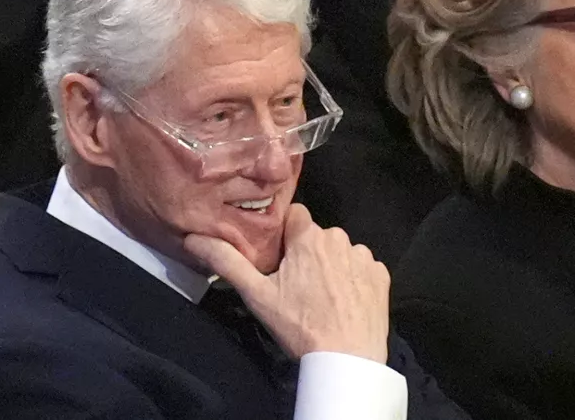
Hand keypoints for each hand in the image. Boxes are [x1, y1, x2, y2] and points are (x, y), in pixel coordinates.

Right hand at [184, 204, 390, 362]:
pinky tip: (344, 302)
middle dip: (306, 253)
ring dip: (331, 266)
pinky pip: (361, 268)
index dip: (284, 233)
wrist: (347, 359)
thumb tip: (194, 238)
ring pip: (339, 252)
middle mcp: (339, 238)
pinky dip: (353, 279)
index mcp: (309, 237)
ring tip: (322, 298)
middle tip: (296, 285)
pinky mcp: (380, 274)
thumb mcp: (257, 296)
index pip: (294, 215)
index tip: (278, 256)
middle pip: (316, 236)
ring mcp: (363, 256)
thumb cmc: (300, 326)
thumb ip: (227, 262)